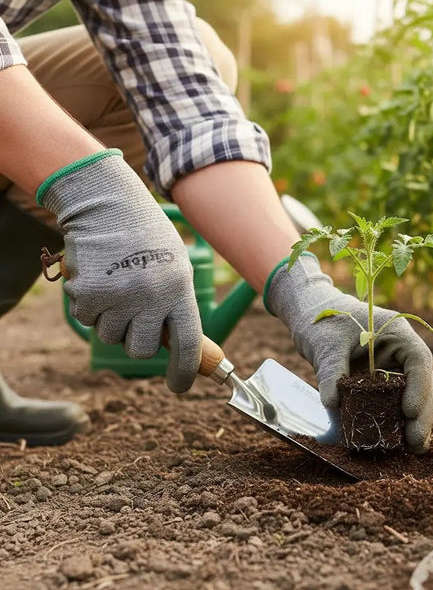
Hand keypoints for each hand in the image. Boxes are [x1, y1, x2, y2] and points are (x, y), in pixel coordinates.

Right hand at [39, 150, 201, 392]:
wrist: (107, 203)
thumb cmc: (146, 236)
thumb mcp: (175, 266)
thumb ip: (176, 304)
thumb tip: (179, 346)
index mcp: (180, 289)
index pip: (188, 344)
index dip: (185, 371)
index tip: (180, 386)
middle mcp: (151, 297)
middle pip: (143, 350)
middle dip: (138, 341)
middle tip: (135, 317)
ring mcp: (119, 297)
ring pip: (112, 336)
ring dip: (112, 319)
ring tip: (117, 285)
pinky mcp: (89, 294)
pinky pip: (88, 319)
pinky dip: (90, 305)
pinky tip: (98, 277)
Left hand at [266, 255, 432, 452]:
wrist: (312, 316)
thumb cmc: (323, 322)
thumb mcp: (326, 345)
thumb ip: (331, 371)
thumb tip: (332, 405)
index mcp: (396, 333)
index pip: (418, 360)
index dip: (419, 387)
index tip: (409, 411)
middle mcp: (400, 351)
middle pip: (422, 382)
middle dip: (422, 413)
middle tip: (416, 442)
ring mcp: (392, 367)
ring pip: (413, 395)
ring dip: (414, 421)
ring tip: (413, 448)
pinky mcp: (380, 382)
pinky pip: (393, 401)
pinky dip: (396, 420)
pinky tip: (397, 442)